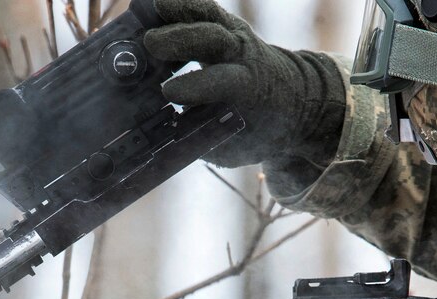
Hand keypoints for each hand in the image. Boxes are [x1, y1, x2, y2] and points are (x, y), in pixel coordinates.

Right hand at [145, 0, 344, 167]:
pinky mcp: (224, 22)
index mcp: (249, 88)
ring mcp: (234, 34)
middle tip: (149, 43)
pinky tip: (153, 4)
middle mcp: (243, 54)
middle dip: (181, 38)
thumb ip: (207, 141)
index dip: (196, 85)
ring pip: (208, 15)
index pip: (223, 81)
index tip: (167, 92)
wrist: (293, 97)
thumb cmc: (259, 128)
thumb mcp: (238, 145)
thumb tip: (168, 141)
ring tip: (143, 8)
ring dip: (176, 11)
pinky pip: (203, 7)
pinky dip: (180, 4)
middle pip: (213, 38)